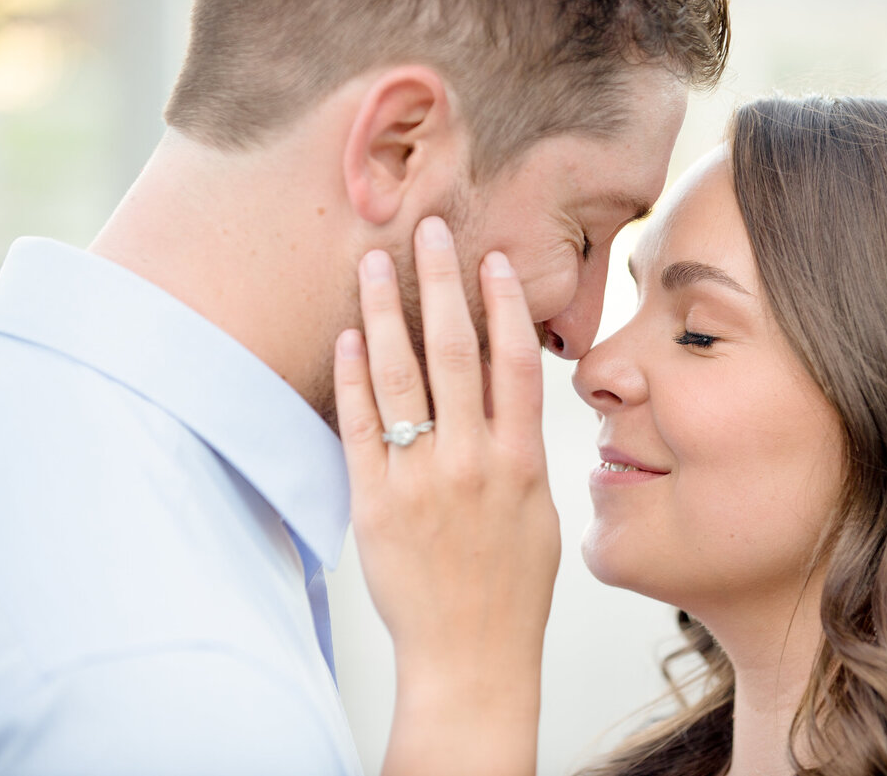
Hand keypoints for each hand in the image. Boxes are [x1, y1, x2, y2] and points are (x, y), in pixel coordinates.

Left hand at [334, 216, 560, 775]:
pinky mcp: (374, 502)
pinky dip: (351, 376)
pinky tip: (345, 337)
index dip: (505, 302)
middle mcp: (473, 460)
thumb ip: (522, 451)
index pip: (515, 361)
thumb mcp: (541, 513)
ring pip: (401, 376)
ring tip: (374, 264)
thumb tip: (508, 398)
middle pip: (456, 351)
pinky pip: (359, 425)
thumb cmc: (513, 585)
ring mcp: (421, 480)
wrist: (472, 655)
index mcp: (522, 461)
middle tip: (427, 230)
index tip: (491, 258)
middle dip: (441, 283)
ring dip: (385, 313)